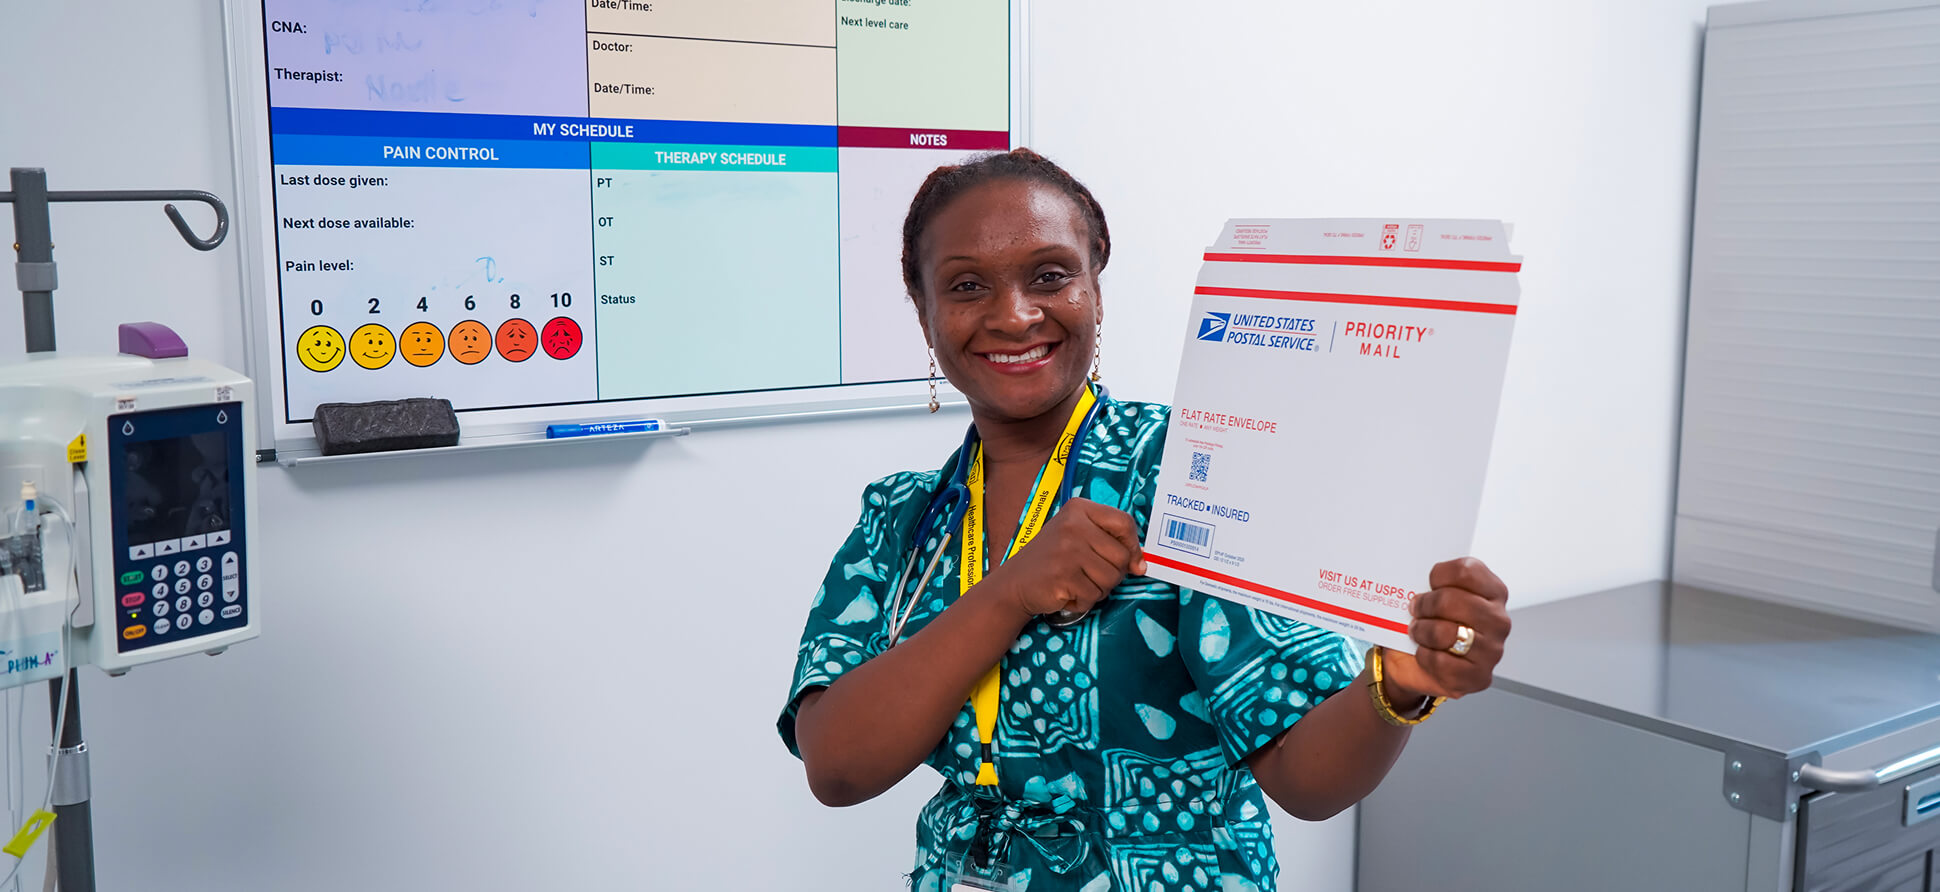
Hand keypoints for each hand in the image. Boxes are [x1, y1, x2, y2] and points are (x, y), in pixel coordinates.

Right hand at [985, 498, 1144, 620]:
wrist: (1014, 583)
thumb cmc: (1052, 559)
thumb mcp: (1078, 536)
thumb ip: (1110, 542)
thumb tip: (1141, 565)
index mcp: (1078, 509)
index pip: (1124, 522)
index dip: (1133, 546)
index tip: (1131, 561)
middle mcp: (1073, 525)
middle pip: (1121, 556)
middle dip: (1112, 574)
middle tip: (1089, 575)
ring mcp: (1067, 550)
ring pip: (1111, 579)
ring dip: (1098, 589)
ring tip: (1076, 582)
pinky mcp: (1063, 576)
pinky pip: (1094, 595)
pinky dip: (1084, 601)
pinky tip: (1067, 592)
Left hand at [1380, 557, 1509, 702]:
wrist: (1412, 662)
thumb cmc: (1427, 622)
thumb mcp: (1428, 594)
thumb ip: (1428, 581)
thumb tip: (1411, 579)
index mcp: (1492, 591)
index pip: (1467, 571)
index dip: (1439, 575)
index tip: (1429, 582)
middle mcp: (1498, 620)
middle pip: (1452, 600)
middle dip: (1424, 604)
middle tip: (1415, 608)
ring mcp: (1492, 650)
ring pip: (1447, 632)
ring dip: (1422, 632)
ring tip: (1417, 632)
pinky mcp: (1478, 677)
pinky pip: (1442, 662)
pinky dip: (1424, 657)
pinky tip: (1425, 654)